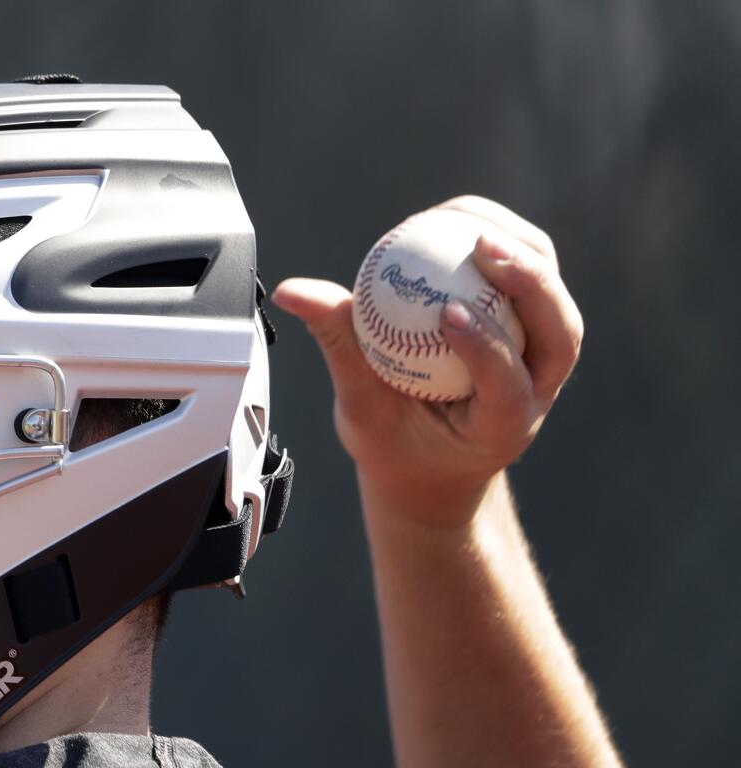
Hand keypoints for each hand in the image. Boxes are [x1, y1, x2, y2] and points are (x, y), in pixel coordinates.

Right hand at [272, 196, 584, 527]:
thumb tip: (293, 291)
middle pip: (560, 333)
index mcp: (500, 428)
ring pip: (557, 300)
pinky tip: (461, 219)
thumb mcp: (358, 408)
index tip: (447, 313)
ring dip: (524, 250)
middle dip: (532, 284)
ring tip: (470, 220)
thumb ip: (338, 346)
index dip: (487, 346)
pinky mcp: (538, 332)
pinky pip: (536, 278)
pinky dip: (505, 242)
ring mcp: (545, 362)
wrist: (436, 463)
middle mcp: (538, 393)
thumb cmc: (394, 444)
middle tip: (482, 247)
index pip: (507, 385)